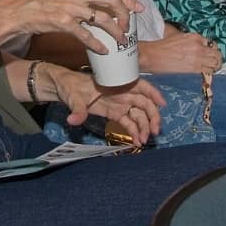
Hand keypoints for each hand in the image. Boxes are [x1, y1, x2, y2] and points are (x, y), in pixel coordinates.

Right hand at [0, 0, 142, 55]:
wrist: (17, 10)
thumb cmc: (39, 2)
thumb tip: (100, 4)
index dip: (127, 0)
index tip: (138, 9)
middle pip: (111, 0)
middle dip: (124, 15)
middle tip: (127, 27)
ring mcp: (69, 6)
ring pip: (102, 19)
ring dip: (115, 32)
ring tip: (120, 41)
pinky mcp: (62, 21)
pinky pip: (85, 34)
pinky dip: (97, 43)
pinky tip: (103, 50)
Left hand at [50, 67, 165, 145]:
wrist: (63, 89)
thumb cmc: (70, 86)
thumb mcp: (73, 96)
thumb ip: (77, 109)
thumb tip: (73, 120)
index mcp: (116, 84)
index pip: (140, 85)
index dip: (153, 93)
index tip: (162, 104)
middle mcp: (122, 93)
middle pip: (143, 103)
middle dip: (152, 116)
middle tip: (154, 131)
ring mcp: (119, 104)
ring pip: (138, 115)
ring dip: (144, 127)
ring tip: (144, 140)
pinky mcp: (114, 113)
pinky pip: (128, 122)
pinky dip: (134, 131)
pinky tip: (137, 141)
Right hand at [139, 27, 222, 73]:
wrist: (152, 55)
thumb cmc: (161, 47)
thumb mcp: (178, 36)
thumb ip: (191, 40)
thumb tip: (199, 46)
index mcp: (195, 37)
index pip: (212, 44)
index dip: (211, 51)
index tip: (209, 56)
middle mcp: (199, 47)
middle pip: (217, 55)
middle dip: (216, 60)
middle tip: (212, 65)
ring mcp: (198, 59)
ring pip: (215, 64)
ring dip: (214, 68)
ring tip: (209, 71)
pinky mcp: (194, 70)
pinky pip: (208, 73)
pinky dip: (208, 75)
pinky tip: (203, 76)